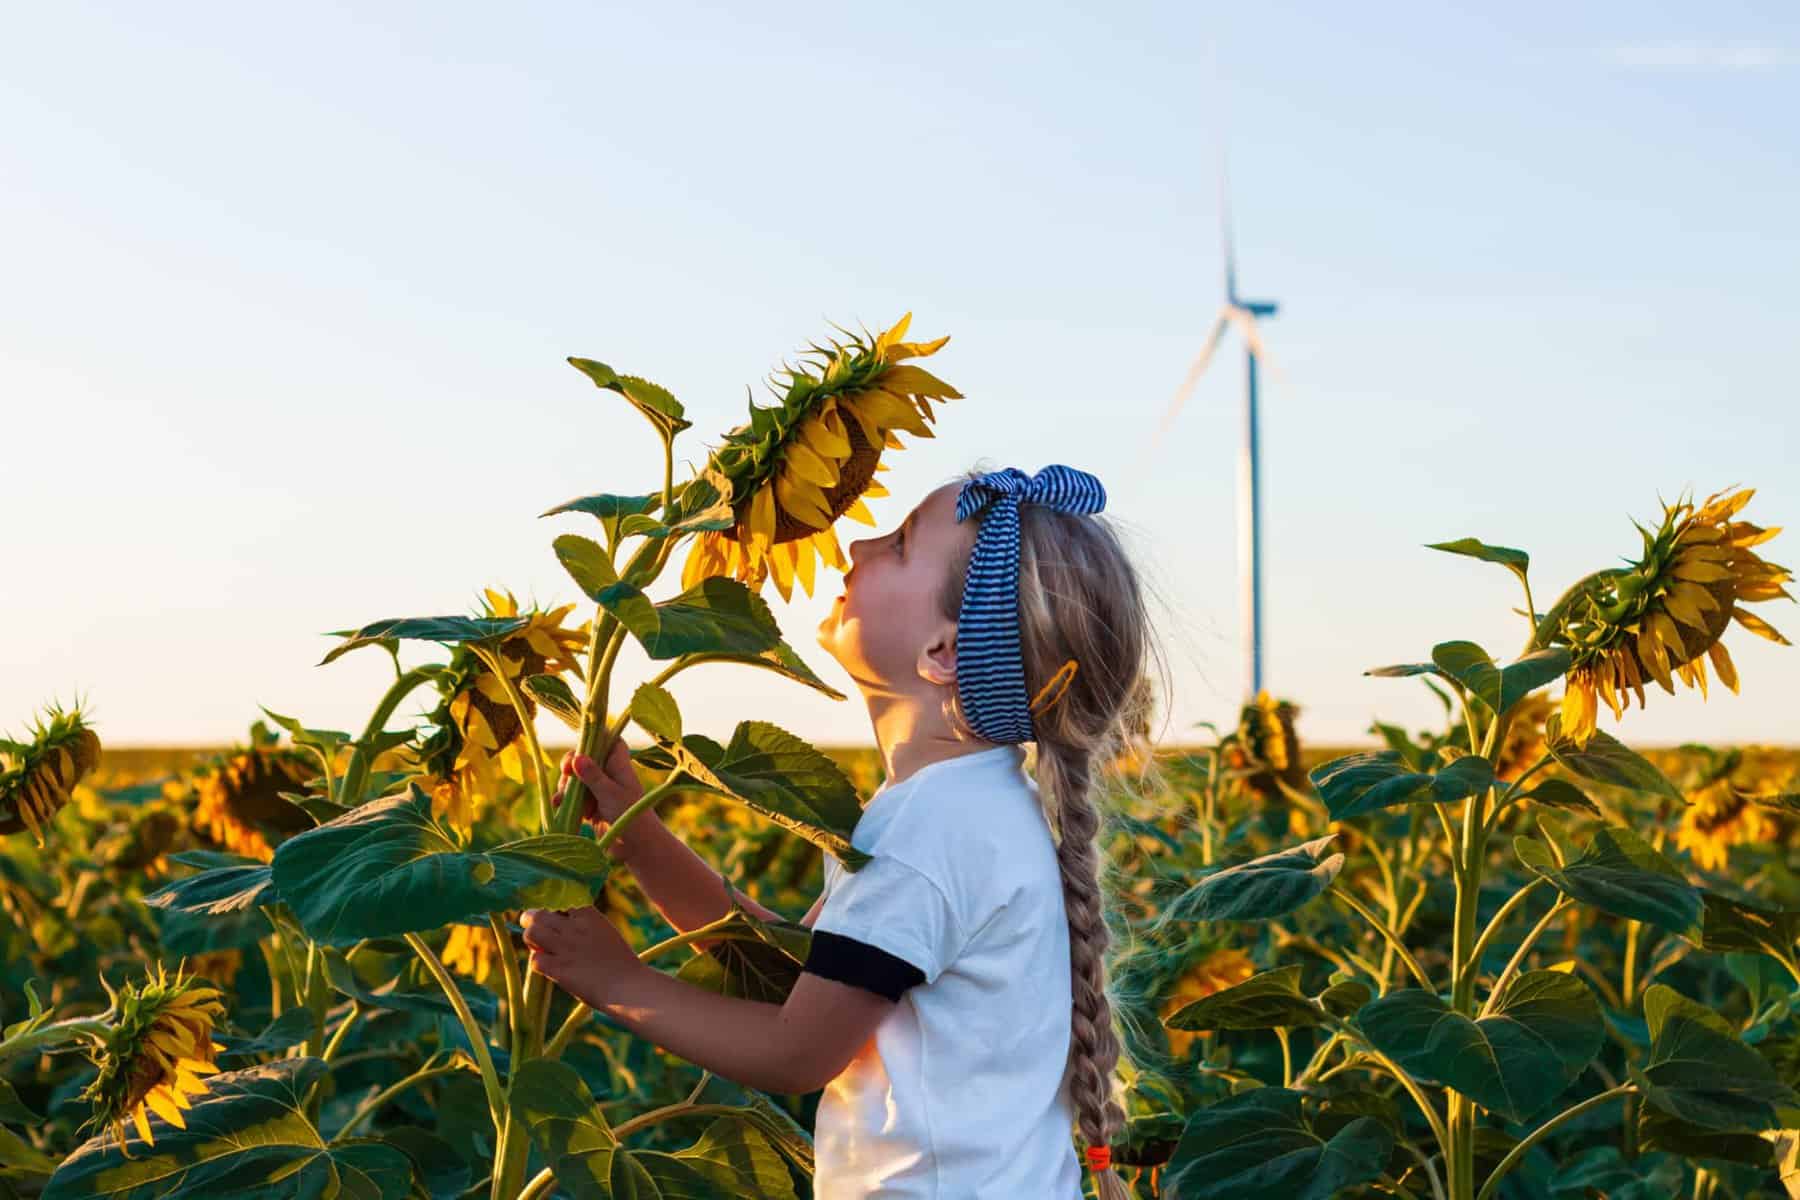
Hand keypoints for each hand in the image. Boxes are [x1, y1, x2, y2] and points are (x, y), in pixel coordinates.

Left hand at [520, 905, 641, 1006]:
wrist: (628, 987)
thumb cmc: (620, 962)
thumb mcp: (605, 932)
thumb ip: (583, 926)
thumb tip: (557, 928)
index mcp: (589, 915)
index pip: (558, 899)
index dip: (550, 907)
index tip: (550, 915)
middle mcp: (574, 928)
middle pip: (538, 914)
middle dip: (531, 920)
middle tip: (533, 928)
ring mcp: (565, 948)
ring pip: (531, 932)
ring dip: (531, 940)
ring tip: (538, 948)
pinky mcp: (559, 969)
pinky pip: (534, 960)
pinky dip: (538, 964)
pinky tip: (549, 968)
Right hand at [555, 737, 652, 860]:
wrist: (636, 847)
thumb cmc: (629, 815)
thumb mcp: (610, 793)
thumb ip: (593, 775)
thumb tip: (576, 757)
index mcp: (618, 763)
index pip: (608, 740)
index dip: (592, 739)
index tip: (579, 750)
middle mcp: (608, 773)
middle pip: (584, 758)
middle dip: (571, 767)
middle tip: (566, 775)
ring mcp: (598, 789)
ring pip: (575, 779)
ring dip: (567, 787)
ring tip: (565, 799)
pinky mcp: (590, 805)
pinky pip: (573, 797)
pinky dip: (566, 800)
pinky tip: (559, 806)